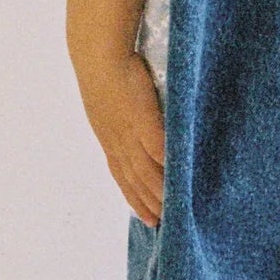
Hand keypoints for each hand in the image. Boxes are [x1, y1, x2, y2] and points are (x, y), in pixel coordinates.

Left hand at [76, 50, 165, 225]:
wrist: (99, 55)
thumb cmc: (105, 71)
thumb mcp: (109, 102)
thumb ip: (122, 119)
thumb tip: (136, 127)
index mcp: (108, 138)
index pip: (122, 175)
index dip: (134, 198)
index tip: (147, 218)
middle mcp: (116, 142)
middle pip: (135, 180)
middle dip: (149, 203)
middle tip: (166, 223)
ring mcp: (129, 133)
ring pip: (146, 171)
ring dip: (161, 191)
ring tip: (177, 207)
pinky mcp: (142, 119)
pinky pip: (158, 148)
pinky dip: (168, 164)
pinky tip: (181, 177)